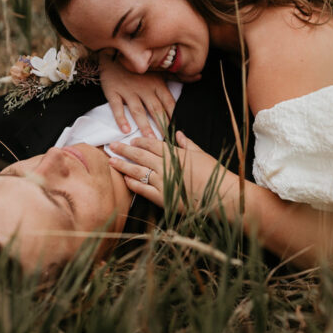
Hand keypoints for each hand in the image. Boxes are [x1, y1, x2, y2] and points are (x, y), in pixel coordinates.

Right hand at [99, 53, 175, 136]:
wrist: (113, 52)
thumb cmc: (139, 64)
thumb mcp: (158, 67)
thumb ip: (177, 75)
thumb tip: (198, 77)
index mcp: (157, 83)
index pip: (168, 102)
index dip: (173, 117)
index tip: (176, 131)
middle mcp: (144, 88)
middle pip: (155, 109)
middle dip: (161, 126)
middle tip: (166, 142)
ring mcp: (128, 90)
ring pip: (138, 110)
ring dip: (144, 125)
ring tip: (149, 140)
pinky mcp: (113, 91)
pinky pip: (117, 106)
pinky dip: (120, 118)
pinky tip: (125, 130)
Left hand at [108, 132, 230, 211]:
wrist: (221, 196)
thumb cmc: (214, 174)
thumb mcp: (202, 155)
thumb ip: (188, 144)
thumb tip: (179, 134)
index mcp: (176, 153)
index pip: (153, 144)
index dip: (141, 141)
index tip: (132, 140)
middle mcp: (166, 166)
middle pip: (141, 155)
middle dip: (125, 149)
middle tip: (112, 146)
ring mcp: (163, 182)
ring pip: (138, 171)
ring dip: (123, 165)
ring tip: (111, 161)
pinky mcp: (163, 198)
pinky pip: (143, 190)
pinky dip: (133, 184)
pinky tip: (125, 180)